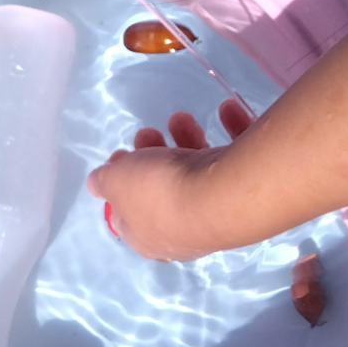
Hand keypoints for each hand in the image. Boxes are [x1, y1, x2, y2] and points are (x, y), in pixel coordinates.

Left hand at [86, 99, 255, 261]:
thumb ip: (104, 180)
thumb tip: (95, 184)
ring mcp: (221, 214)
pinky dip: (233, 132)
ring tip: (181, 117)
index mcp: (150, 237)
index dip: (120, 186)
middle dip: (154, 157)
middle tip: (148, 133)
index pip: (129, 217)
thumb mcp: (117, 182)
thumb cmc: (160, 191)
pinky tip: (227, 110)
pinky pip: (238, 159)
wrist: (228, 195)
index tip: (119, 156)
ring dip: (188, 140)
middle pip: (165, 191)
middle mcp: (187, 232)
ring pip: (201, 173)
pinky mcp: (252, 194)